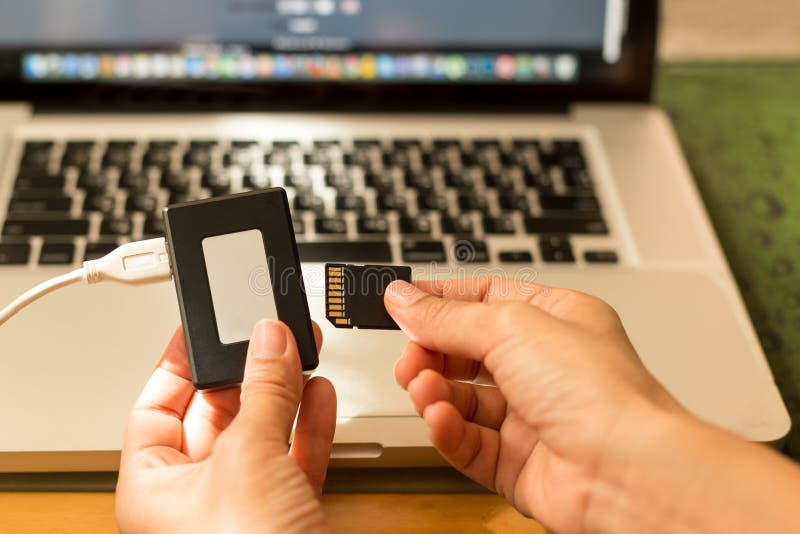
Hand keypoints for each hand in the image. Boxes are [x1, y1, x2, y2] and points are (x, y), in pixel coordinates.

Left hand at [116, 320, 335, 533]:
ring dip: (284, 393)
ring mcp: (245, 504)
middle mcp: (194, 497)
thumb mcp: (248, 458)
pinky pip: (294, 456)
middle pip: (216, 415)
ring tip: (299, 352)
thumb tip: (269, 341)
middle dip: (245, 373)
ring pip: (261, 434)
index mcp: (153, 490)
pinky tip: (318, 393)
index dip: (176, 365)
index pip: (155, 409)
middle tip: (266, 334)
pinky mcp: (287, 511)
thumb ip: (262, 393)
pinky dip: (309, 425)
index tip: (199, 329)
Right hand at [385, 278, 685, 532]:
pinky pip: (467, 442)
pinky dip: (447, 429)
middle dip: (431, 352)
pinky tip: (439, 418)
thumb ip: (448, 316)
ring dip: (435, 392)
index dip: (440, 300)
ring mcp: (532, 417)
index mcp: (555, 320)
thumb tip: (404, 299)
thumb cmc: (600, 394)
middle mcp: (545, 367)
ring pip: (462, 400)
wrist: (626, 473)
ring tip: (423, 388)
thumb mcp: (511, 327)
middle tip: (410, 356)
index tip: (400, 303)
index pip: (484, 300)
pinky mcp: (518, 463)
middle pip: (467, 352)